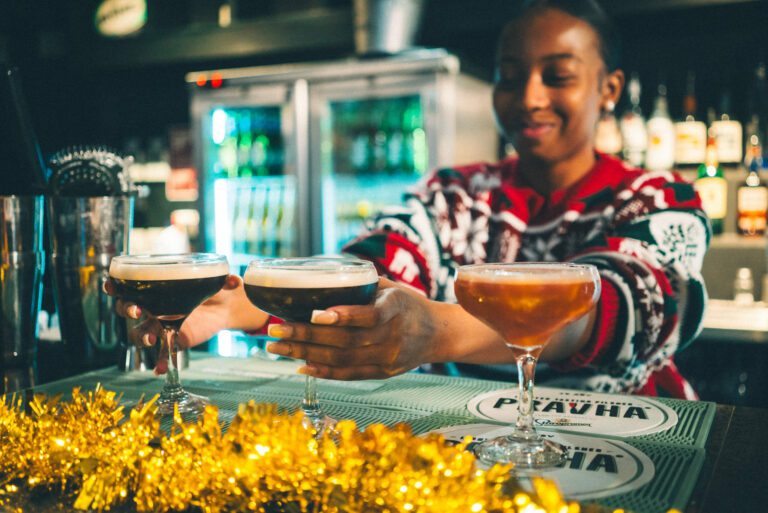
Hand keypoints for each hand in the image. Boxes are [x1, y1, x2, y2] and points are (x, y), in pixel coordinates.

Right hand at [106, 274, 249, 373]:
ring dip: (141, 337)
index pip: (130, 286)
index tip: (110, 284)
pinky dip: (159, 362)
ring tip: (150, 340)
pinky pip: (162, 354)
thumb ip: (225, 280)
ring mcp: (162, 326)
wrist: (227, 306)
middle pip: (128, 310)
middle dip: (128, 310)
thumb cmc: (214, 287)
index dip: (116, 285)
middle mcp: (155, 307)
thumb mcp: (217, 280)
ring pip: (140, 333)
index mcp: (158, 289)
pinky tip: (160, 369)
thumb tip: (235, 280)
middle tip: (137, 311)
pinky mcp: (174, 340)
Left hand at [264, 278, 441, 379]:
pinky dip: (323, 371)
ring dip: (305, 353)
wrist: (437, 333)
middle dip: (306, 335)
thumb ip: (361, 285)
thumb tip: (317, 276)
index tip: (313, 313)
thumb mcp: (391, 288)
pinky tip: (300, 365)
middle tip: (275, 329)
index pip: (369, 315)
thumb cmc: (407, 304)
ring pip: (343, 359)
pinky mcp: (383, 373)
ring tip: (277, 346)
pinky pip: (349, 374)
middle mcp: (393, 336)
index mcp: (396, 308)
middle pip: (346, 341)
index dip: (342, 315)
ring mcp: (389, 358)